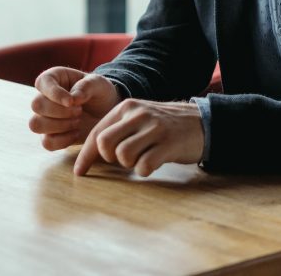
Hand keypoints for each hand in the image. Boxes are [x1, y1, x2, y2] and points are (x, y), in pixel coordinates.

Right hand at [29, 67, 119, 150]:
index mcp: (53, 79)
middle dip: (59, 111)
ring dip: (59, 126)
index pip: (41, 83)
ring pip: (36, 124)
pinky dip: (62, 140)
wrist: (106, 112)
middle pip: (36, 105)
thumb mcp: (98, 83)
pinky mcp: (51, 135)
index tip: (72, 102)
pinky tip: (77, 133)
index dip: (54, 94)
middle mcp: (44, 97)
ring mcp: (45, 118)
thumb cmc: (100, 92)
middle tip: (79, 111)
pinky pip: (46, 142)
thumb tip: (72, 98)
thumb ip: (86, 87)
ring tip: (77, 122)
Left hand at [73, 99, 203, 177]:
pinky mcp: (168, 143)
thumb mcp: (138, 119)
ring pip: (123, 155)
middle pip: (105, 143)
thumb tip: (90, 154)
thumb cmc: (163, 126)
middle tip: (123, 159)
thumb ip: (117, 129)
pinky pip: (144, 165)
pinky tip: (153, 163)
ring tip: (142, 158)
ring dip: (129, 164)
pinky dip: (145, 170)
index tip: (79, 172)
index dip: (86, 155)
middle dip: (109, 158)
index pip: (97, 132)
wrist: (201, 122)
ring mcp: (153, 128)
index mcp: (126, 107)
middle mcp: (137, 114)